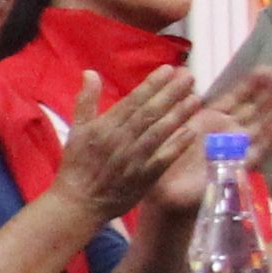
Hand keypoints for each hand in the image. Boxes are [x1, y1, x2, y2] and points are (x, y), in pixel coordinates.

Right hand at [51, 67, 216, 222]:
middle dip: (171, 94)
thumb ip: (86, 100)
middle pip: (150, 113)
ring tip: (196, 99)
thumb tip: (91, 72)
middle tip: (189, 77)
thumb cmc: (76, 165)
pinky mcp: (144, 177)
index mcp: (104, 127)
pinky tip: (191, 132)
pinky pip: (164, 158)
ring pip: (160, 132)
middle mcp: (121, 140)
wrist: (78, 202)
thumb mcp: (76, 130)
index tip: (169, 69)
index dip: (152, 85)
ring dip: (179, 115)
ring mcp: (134, 159)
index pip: (133, 101)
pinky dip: (177, 145)